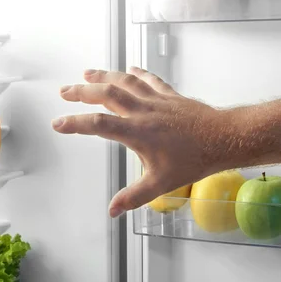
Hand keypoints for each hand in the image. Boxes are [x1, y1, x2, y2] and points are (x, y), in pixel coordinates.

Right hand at [52, 67, 227, 216]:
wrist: (223, 139)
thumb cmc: (193, 162)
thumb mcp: (160, 184)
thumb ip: (133, 197)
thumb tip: (112, 211)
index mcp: (136, 132)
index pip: (97, 124)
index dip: (74, 123)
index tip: (57, 123)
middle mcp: (142, 111)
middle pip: (106, 94)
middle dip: (82, 91)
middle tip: (64, 90)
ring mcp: (156, 100)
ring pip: (125, 82)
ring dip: (104, 75)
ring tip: (87, 73)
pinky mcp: (170, 95)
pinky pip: (150, 80)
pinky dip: (137, 73)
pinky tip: (130, 70)